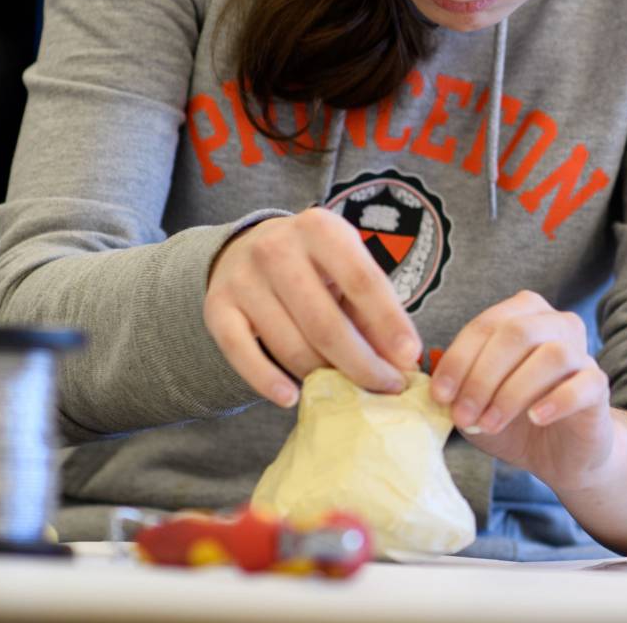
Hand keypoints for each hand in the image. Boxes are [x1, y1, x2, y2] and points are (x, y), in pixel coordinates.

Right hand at [204, 207, 419, 406]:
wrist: (246, 248)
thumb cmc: (315, 265)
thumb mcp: (348, 267)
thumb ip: (374, 309)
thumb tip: (402, 362)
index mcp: (320, 228)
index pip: (363, 281)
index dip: (389, 322)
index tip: (410, 357)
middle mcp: (277, 248)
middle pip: (326, 323)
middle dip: (362, 363)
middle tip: (387, 388)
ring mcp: (243, 278)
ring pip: (289, 344)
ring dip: (324, 376)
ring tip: (349, 390)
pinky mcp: (217, 307)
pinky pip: (242, 354)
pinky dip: (268, 381)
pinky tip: (292, 398)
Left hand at [429, 290, 616, 490]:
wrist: (560, 452)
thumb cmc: (513, 420)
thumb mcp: (475, 402)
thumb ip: (454, 386)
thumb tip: (427, 377)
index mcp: (523, 315)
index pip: (486, 325)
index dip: (459, 359)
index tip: (439, 396)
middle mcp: (556, 324)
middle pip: (517, 333)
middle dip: (482, 376)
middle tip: (463, 415)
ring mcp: (582, 353)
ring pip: (551, 355)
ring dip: (512, 392)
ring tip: (490, 423)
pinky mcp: (598, 385)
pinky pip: (582, 384)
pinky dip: (555, 401)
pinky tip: (535, 419)